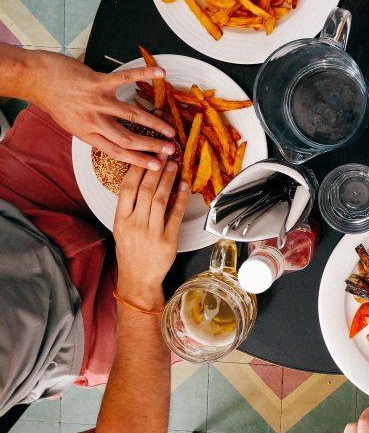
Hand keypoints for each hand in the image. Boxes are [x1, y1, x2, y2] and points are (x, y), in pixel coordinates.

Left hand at [25, 50, 176, 169]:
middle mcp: (93, 121)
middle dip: (152, 146)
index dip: (138, 160)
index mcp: (87, 134)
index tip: (156, 166)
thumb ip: (93, 131)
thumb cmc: (54, 100)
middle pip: (127, 138)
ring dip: (154, 123)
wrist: (35, 79)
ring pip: (131, 115)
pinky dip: (144, 74)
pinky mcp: (97, 82)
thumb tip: (114, 138)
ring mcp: (96, 101)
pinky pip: (124, 78)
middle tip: (170, 150)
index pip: (117, 152)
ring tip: (170, 129)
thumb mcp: (72, 124)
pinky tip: (160, 73)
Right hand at [113, 158, 188, 308]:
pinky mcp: (168, 240)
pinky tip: (185, 186)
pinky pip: (176, 215)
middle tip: (164, 153)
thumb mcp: (122, 228)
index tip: (145, 155)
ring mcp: (152, 232)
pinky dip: (181, 199)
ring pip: (161, 200)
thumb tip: (141, 180)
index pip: (127, 188)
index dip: (137, 169)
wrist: (138, 279)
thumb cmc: (130, 251)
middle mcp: (135, 224)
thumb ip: (129, 207)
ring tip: (173, 165)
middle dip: (155, 169)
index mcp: (121, 220)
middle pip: (146, 190)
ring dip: (168, 180)